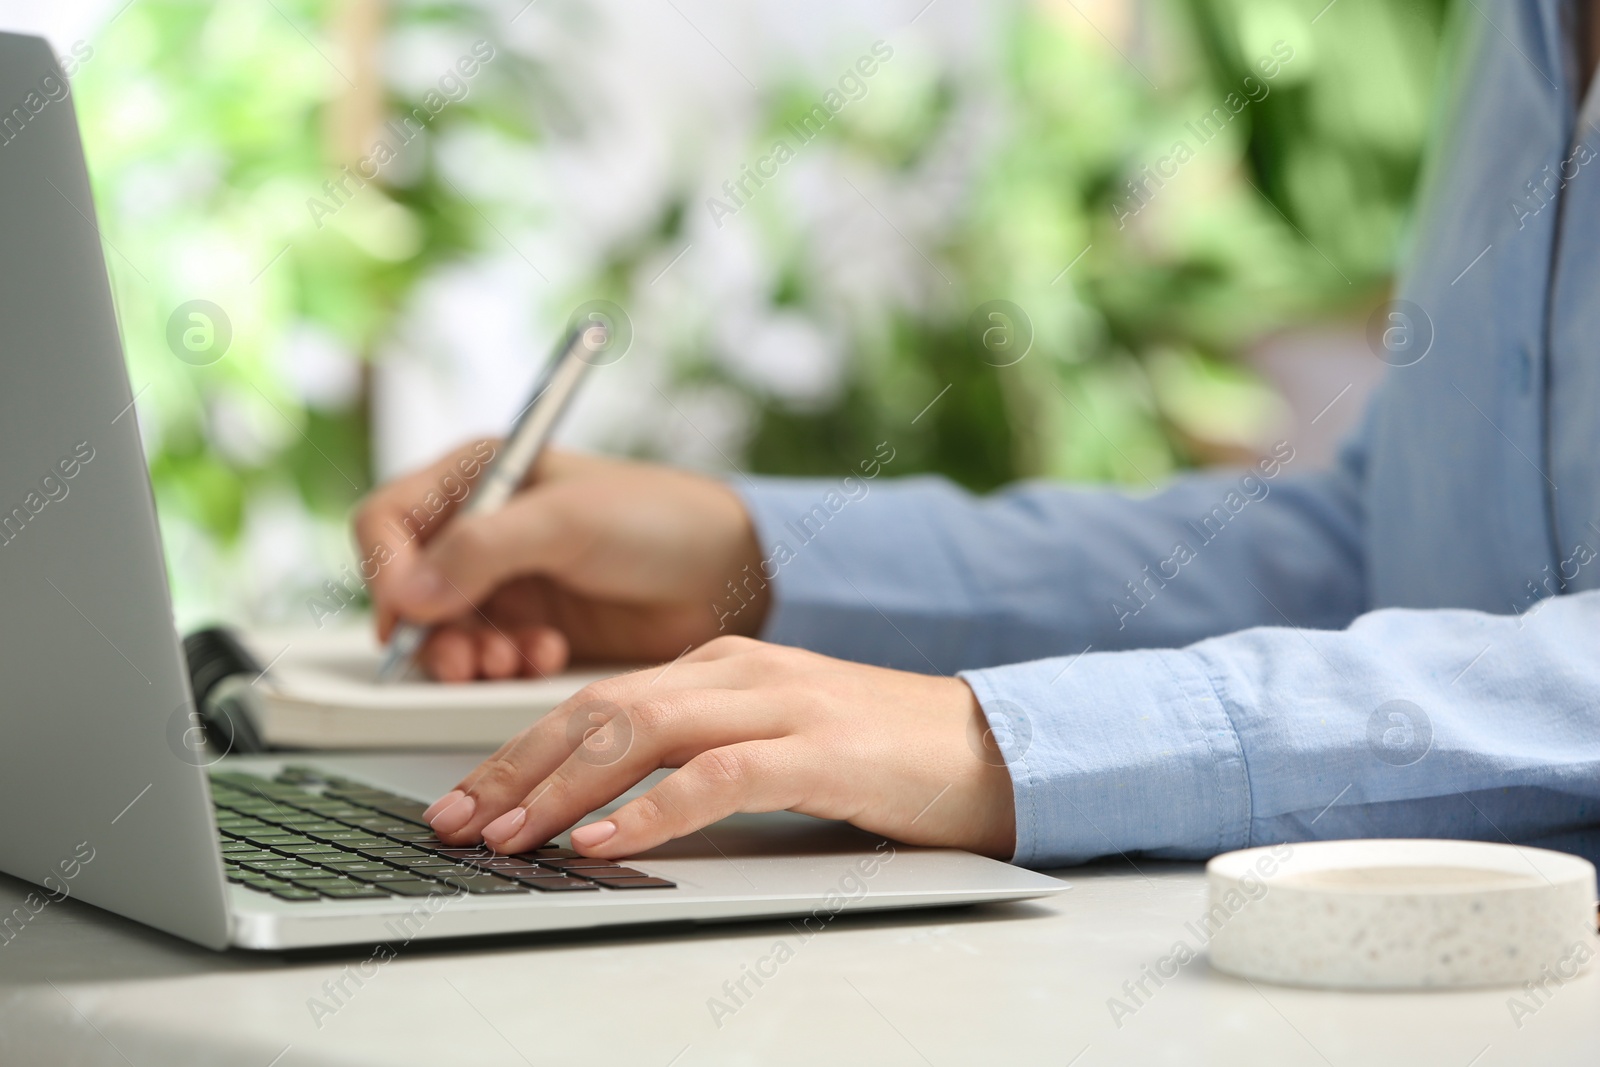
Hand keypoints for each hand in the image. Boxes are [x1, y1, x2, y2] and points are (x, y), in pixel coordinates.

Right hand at [353, 443, 766, 680]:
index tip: (410, 611)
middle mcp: (482, 528)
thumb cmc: (661, 520)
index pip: (388, 521)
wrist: (731, 574)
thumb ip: (483, 550)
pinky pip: (486, 658)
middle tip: (469, 658)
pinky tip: (544, 658)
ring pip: (443, 632)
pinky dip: (504, 667)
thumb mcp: (568, 522)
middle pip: (408, 587)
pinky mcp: (530, 626)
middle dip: (433, 629)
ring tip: (510, 660)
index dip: (387, 568)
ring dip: (468, 654)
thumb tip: (409, 592)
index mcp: (481, 476)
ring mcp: (505, 582)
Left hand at [421, 637, 1017, 859]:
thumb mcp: (771, 738)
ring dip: (562, 787)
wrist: (989, 746)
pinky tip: (603, 840)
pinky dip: (651, 810)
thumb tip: (600, 802)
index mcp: (721, 664)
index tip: (465, 799)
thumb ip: (696, 751)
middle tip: (456, 821)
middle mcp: (739, 671)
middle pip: (599, 708)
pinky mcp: (819, 750)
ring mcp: (780, 704)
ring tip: (508, 835)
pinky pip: (717, 775)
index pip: (595, 699)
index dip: (518, 750)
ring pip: (642, 732)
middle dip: (516, 768)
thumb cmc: (876, 753)